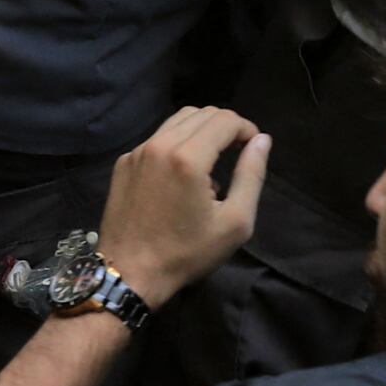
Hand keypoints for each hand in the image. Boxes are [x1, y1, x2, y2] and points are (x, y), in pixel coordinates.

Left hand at [93, 104, 267, 301]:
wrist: (129, 272)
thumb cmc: (187, 253)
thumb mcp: (234, 222)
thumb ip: (251, 175)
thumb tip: (262, 141)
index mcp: (188, 157)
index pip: (225, 120)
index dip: (247, 128)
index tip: (254, 146)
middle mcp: (160, 144)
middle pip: (201, 113)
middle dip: (226, 126)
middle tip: (238, 151)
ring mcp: (137, 151)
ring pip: (177, 121)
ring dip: (201, 130)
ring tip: (213, 160)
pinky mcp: (124, 162)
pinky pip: (157, 139)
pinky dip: (177, 143)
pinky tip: (183, 174)